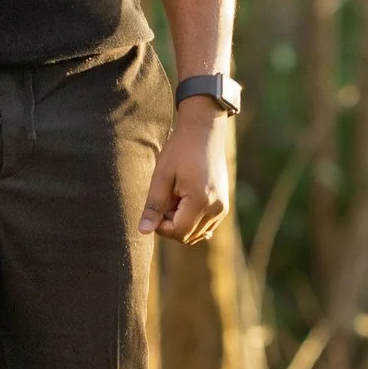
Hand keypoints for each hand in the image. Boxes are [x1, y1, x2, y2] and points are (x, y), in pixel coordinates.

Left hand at [141, 100, 229, 243]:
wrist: (204, 131)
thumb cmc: (180, 150)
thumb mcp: (162, 176)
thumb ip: (154, 205)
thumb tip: (144, 231)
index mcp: (201, 201)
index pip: (178, 233)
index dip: (161, 226)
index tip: (155, 207)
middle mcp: (216, 208)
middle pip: (187, 236)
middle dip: (171, 224)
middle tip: (166, 198)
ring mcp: (222, 208)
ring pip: (196, 234)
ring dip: (181, 222)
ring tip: (176, 196)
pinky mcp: (223, 205)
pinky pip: (205, 226)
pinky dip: (191, 220)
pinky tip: (184, 200)